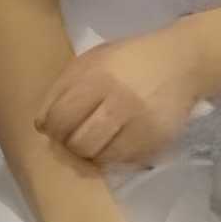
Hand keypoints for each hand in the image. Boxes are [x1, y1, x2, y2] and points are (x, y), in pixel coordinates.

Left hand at [36, 26, 202, 173]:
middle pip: (77, 142)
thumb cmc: (128, 60)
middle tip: (71, 137)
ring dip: (89, 153)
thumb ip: (63, 87)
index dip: (50, 128)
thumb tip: (41, 124)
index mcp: (98, 77)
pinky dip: (112, 156)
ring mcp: (140, 126)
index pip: (60, 117)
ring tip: (93, 140)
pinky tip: (114, 141)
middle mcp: (119, 102)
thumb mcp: (92, 60)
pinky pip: (122, 162)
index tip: (52, 127)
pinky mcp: (156, 143)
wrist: (180, 63)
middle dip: (68, 144)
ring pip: (99, 157)